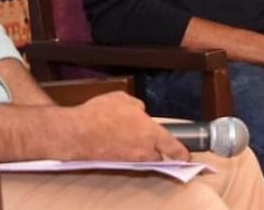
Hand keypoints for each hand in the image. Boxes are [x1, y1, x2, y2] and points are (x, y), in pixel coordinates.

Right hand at [64, 91, 187, 161]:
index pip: (173, 147)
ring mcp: (130, 160)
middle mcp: (143, 150)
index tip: (187, 156)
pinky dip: (128, 154)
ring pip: (143, 159)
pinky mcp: (116, 164)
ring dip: (142, 152)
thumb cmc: (100, 113)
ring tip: (132, 139)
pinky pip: (129, 160)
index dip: (182, 153)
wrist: (76, 133)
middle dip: (159, 150)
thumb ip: (137, 106)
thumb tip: (141, 112)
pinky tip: (119, 143)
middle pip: (158, 156)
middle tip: (154, 141)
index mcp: (150, 132)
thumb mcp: (123, 99)